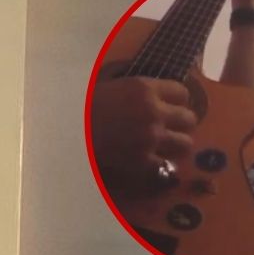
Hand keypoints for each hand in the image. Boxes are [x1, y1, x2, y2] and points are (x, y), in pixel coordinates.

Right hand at [90, 76, 197, 192]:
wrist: (62, 131)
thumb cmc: (85, 107)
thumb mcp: (118, 87)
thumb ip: (144, 92)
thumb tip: (164, 95)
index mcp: (146, 89)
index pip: (183, 93)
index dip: (178, 100)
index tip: (172, 105)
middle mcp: (153, 112)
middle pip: (190, 119)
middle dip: (181, 123)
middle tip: (170, 127)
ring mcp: (149, 138)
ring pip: (185, 143)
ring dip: (177, 144)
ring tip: (166, 145)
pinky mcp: (141, 161)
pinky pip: (166, 166)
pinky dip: (162, 166)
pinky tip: (154, 163)